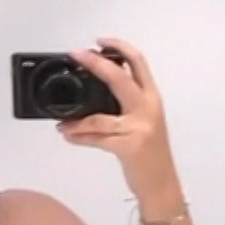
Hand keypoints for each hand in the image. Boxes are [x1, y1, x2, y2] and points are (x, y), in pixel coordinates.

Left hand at [58, 37, 179, 201]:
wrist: (162, 184)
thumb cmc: (151, 153)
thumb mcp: (144, 121)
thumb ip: (126, 102)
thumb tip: (98, 85)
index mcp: (151, 98)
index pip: (138, 63)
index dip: (119, 47)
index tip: (100, 40)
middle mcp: (148, 108)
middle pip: (120, 77)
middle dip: (96, 62)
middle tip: (77, 54)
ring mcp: (139, 127)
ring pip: (100, 116)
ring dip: (76, 119)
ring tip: (62, 121)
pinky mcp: (129, 147)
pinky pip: (97, 138)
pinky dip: (79, 136)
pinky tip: (68, 135)